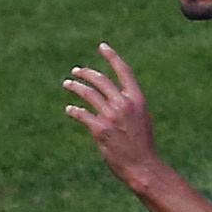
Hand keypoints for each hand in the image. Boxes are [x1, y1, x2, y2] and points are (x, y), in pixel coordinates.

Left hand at [63, 43, 164, 190]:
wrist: (142, 165)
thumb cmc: (143, 145)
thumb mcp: (142, 119)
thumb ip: (129, 106)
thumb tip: (113, 97)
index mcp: (138, 100)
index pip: (124, 71)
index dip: (112, 57)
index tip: (102, 46)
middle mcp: (124, 104)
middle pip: (100, 80)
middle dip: (86, 73)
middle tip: (77, 71)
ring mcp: (110, 116)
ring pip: (88, 94)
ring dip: (75, 87)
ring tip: (68, 84)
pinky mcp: (98, 128)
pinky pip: (81, 114)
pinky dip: (74, 110)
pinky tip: (70, 110)